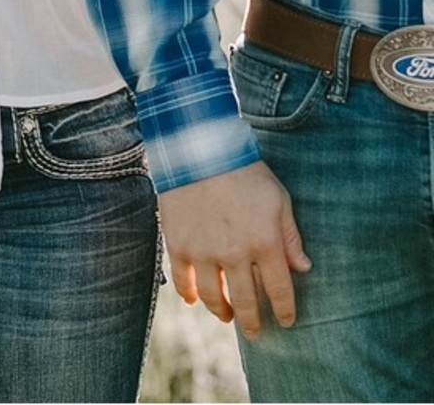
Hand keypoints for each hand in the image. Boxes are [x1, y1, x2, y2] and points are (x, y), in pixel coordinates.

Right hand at [158, 162, 311, 338]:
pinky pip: (183, 280)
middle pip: (246, 301)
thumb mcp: (278, 199)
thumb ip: (290, 236)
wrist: (199, 150)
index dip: (285, 310)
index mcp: (265, 243)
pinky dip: (189, 294)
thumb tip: (303, 268)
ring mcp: (204, 252)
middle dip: (253, 321)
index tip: (287, 321)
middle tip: (255, 331)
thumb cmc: (244, 171)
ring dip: (222, 312)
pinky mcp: (178, 245)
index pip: (280, 291)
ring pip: (214, 297)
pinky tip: (194, 300)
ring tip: (226, 316)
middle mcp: (235, 254)